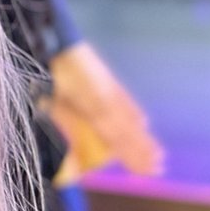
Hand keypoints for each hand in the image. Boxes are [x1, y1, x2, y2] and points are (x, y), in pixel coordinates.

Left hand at [48, 41, 164, 177]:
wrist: (55, 40)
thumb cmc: (49, 73)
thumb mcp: (52, 102)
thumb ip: (66, 127)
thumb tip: (72, 156)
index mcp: (92, 107)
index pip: (116, 137)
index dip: (132, 155)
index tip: (148, 170)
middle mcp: (105, 99)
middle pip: (126, 129)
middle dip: (142, 149)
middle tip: (160, 168)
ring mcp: (107, 87)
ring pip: (128, 115)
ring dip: (143, 135)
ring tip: (159, 152)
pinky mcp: (105, 76)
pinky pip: (123, 96)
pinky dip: (133, 110)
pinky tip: (143, 121)